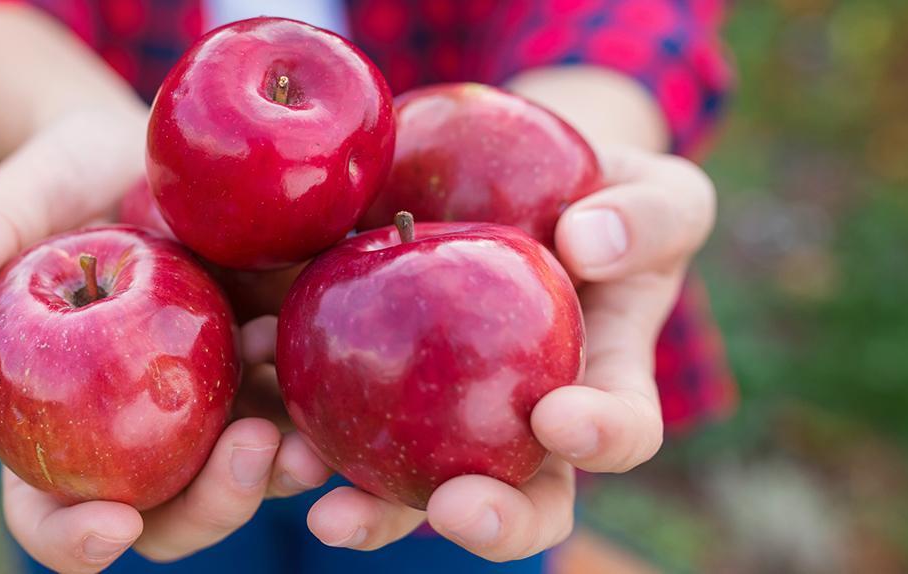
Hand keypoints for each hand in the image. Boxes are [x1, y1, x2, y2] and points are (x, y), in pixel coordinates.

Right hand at [0, 115, 332, 570]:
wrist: (149, 153)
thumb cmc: (65, 177)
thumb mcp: (23, 195)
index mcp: (54, 423)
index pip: (49, 516)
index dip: (73, 542)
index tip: (112, 525)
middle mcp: (129, 437)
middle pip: (165, 518)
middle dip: (210, 507)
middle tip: (249, 448)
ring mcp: (202, 413)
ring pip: (241, 480)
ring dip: (277, 469)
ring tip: (300, 425)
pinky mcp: (262, 374)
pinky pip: (292, 412)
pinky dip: (308, 405)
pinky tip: (308, 352)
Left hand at [299, 146, 715, 560]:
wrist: (514, 190)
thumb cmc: (603, 203)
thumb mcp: (655, 195)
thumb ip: (646, 218)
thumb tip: (590, 241)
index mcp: (599, 392)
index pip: (617, 432)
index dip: (598, 438)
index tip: (560, 417)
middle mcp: (518, 430)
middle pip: (511, 502)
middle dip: (484, 519)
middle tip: (451, 507)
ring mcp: (440, 420)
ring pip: (405, 485)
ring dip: (364, 500)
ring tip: (316, 486)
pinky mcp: (368, 386)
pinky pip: (329, 414)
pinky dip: (288, 409)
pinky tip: (252, 375)